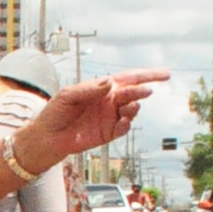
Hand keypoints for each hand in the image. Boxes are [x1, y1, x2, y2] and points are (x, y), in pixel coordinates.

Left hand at [13, 72, 167, 167]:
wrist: (47, 137)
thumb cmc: (55, 112)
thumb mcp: (68, 95)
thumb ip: (89, 89)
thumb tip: (109, 82)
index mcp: (101, 88)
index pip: (128, 78)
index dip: (147, 75)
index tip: (165, 74)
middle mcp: (109, 101)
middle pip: (132, 92)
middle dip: (141, 90)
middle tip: (146, 91)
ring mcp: (110, 117)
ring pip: (131, 110)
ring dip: (134, 107)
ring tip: (131, 106)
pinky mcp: (108, 133)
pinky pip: (123, 128)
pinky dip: (126, 124)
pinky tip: (123, 121)